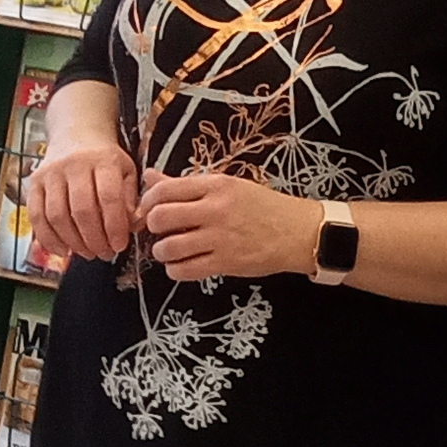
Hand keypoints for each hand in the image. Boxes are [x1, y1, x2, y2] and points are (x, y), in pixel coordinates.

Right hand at [27, 133, 139, 260]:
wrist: (76, 134)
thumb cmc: (105, 160)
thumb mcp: (127, 171)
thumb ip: (130, 199)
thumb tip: (131, 228)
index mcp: (103, 160)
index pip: (109, 198)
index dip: (114, 227)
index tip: (120, 245)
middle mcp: (74, 164)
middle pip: (82, 210)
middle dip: (95, 239)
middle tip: (105, 253)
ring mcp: (51, 173)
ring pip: (58, 216)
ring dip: (74, 242)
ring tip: (88, 253)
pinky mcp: (34, 182)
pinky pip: (36, 216)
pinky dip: (48, 238)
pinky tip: (63, 251)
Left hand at [139, 169, 327, 283]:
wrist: (298, 232)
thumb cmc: (263, 207)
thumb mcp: (227, 186)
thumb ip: (186, 184)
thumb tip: (149, 176)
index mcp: (216, 185)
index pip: (164, 190)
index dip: (148, 201)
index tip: (149, 208)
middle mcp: (215, 210)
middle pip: (161, 217)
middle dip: (152, 226)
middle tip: (158, 230)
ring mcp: (220, 238)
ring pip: (168, 247)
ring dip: (161, 251)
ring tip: (169, 250)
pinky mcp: (225, 263)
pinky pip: (184, 271)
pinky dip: (175, 270)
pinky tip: (181, 264)